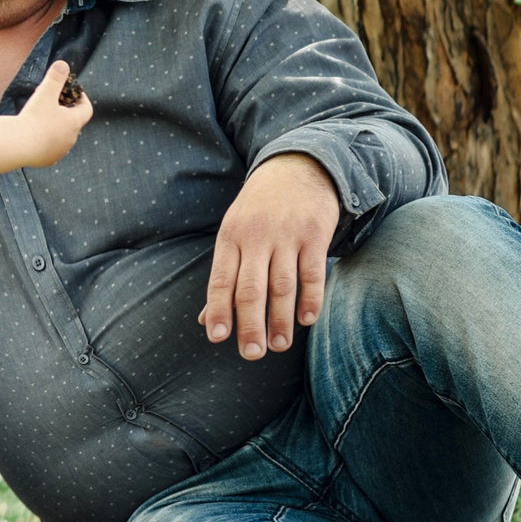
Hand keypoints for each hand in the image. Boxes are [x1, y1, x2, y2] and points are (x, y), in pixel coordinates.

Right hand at [16, 61, 92, 165]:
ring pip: (63, 137)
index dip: (82, 99)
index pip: (87, 109)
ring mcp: (60, 151)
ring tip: (43, 120)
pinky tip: (36, 137)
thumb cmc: (34, 119)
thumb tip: (63, 65)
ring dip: (56, 128)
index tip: (73, 94)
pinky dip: (47, 142)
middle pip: (74, 123)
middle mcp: (71, 139)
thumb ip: (55, 78)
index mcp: (74, 122)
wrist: (18, 145)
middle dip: (67, 113)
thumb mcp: (45, 93)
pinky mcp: (48, 160)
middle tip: (54, 104)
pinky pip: (51, 150)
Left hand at [199, 152, 338, 360]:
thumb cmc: (259, 210)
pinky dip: (311, 298)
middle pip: (251, 288)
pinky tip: (307, 320)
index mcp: (230, 237)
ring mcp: (287, 235)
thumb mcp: (234, 233)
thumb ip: (224, 276)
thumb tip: (204, 320)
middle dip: (250, 324)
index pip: (220, 279)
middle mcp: (256, 237)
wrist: (298, 167)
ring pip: (282, 284)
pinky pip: (313, 272)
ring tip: (279, 346)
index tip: (217, 337)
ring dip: (281, 319)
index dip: (218, 309)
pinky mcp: (315, 234)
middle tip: (251, 354)